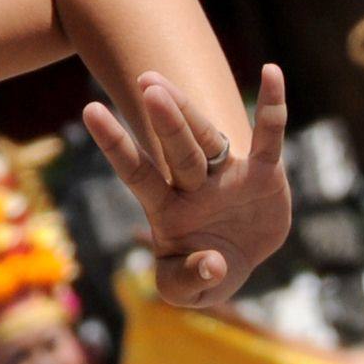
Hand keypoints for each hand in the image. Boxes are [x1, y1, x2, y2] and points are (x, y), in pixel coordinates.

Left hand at [89, 65, 290, 307]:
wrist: (235, 263)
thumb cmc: (197, 272)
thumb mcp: (185, 291)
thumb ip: (188, 281)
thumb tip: (212, 263)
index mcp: (166, 208)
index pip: (137, 172)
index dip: (116, 144)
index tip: (91, 110)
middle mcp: (192, 185)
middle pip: (176, 150)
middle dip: (164, 120)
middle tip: (147, 83)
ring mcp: (226, 176)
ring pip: (209, 138)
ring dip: (193, 112)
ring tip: (171, 81)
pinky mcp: (262, 175)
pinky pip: (268, 139)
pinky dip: (272, 108)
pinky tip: (271, 71)